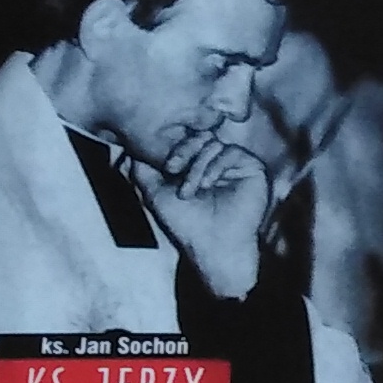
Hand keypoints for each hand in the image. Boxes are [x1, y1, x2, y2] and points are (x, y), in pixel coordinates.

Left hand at [145, 144, 273, 300]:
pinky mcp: (252, 168)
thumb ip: (142, 171)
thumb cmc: (187, 224)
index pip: (186, 140)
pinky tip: (208, 184)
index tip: (167, 167)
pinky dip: (216, 166)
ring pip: (213, 144)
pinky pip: (231, 152)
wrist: (214, 245)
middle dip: (183, 150)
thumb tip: (130, 151)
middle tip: (173, 169)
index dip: (175, 147)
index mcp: (196, 164)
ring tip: (191, 189)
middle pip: (199, 136)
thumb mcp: (155, 194)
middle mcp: (216, 161)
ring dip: (197, 165)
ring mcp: (234, 164)